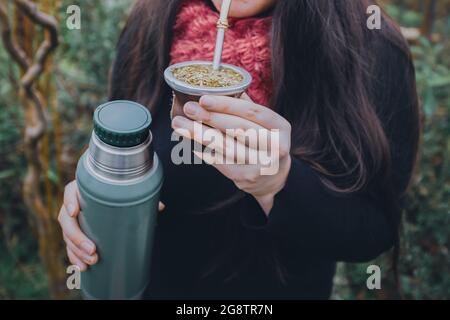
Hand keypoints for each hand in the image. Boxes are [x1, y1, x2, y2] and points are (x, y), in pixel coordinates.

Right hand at [58, 181, 164, 270]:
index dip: (69, 201)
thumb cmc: (120, 193)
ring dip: (76, 251)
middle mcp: (74, 203)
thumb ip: (142, 196)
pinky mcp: (74, 233)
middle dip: (77, 237)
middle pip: (67, 219)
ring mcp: (72, 220)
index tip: (74, 212)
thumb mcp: (129, 193)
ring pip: (67, 236)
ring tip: (92, 262)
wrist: (114, 198)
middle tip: (92, 250)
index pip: (70, 191)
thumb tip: (159, 207)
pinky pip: (70, 247)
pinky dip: (75, 258)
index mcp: (84, 189)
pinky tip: (81, 268)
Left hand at [171, 94, 291, 213]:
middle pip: (238, 128)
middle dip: (210, 117)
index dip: (227, 104)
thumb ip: (245, 108)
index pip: (253, 112)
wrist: (274, 178)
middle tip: (189, 108)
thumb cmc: (264, 143)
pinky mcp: (247, 178)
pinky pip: (221, 162)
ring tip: (179, 124)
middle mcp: (276, 147)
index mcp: (280, 128)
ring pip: (226, 146)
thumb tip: (218, 86)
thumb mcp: (265, 125)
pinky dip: (205, 152)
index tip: (204, 98)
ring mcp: (262, 165)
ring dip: (200, 134)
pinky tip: (192, 144)